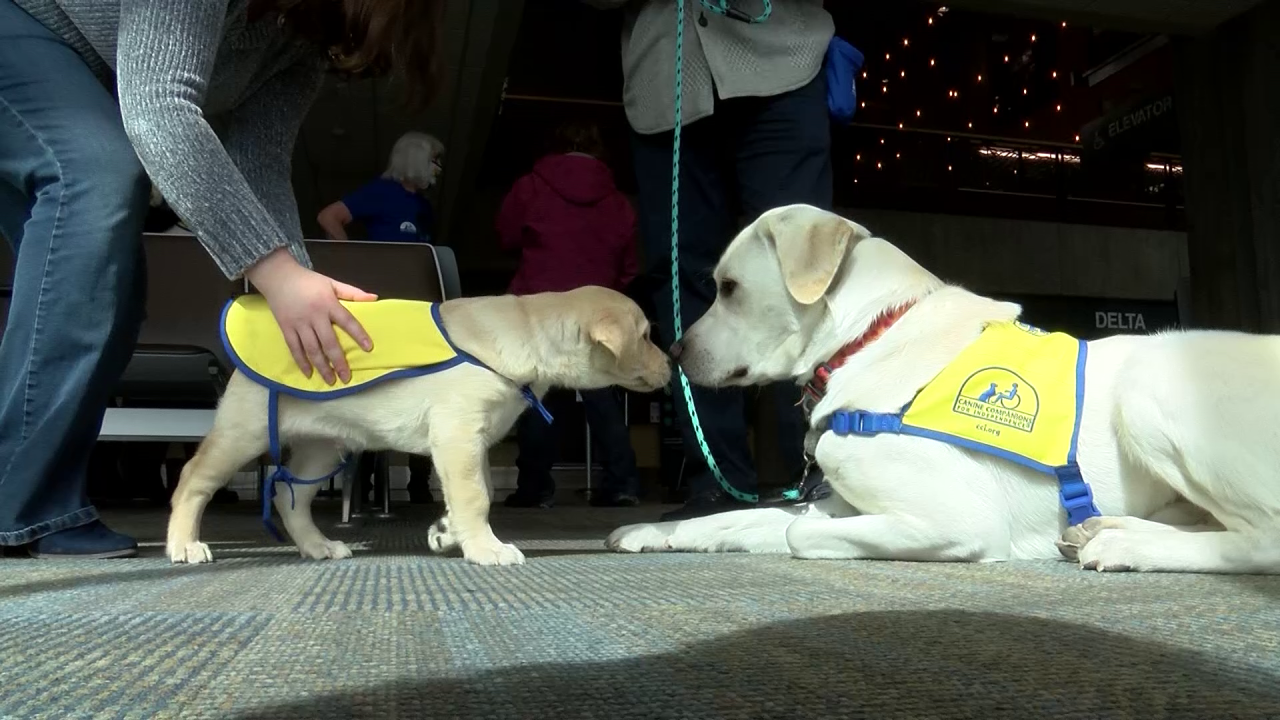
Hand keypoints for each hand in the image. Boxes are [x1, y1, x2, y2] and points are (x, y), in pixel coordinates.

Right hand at [245, 248, 376, 384]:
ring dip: (322, 366)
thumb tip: (375, 298)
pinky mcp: (286, 328)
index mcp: (328, 304)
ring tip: (331, 381)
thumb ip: (353, 292)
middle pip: (329, 342)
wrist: (278, 276)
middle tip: (346, 377)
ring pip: (312, 349)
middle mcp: (314, 316)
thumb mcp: (332, 282)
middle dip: (339, 361)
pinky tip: (308, 374)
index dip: (358, 334)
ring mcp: (299, 324)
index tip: (368, 348)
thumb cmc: (308, 281)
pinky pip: (294, 348)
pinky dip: (301, 362)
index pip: (347, 321)